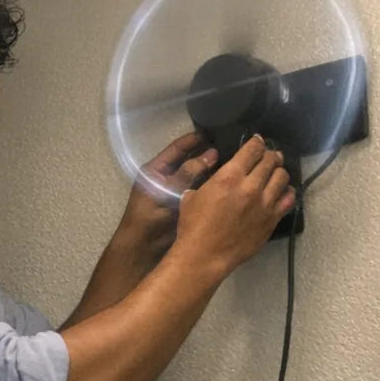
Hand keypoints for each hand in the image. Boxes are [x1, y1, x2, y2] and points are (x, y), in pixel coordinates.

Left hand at [115, 132, 219, 256]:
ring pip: (197, 176)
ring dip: (212, 170)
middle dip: (206, 153)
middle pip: (189, 160)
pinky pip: (200, 191)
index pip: (177, 149)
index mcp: (156, 170)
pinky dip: (212, 185)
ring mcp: (177, 192)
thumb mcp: (166, 191)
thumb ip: (187, 173)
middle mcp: (167, 178)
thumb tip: (211, 154)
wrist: (144, 249)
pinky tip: (228, 182)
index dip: (193, 139)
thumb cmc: (149, 217)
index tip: (212, 131)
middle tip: (230, 145)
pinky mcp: (186, 206)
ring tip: (235, 161)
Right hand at [172, 135, 293, 279]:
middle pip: (270, 160)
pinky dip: (287, 192)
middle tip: (269, 156)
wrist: (205, 256)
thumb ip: (208, 183)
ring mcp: (265, 204)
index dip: (257, 142)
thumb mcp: (192, 196)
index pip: (252, 150)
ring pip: (282, 177)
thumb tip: (215, 180)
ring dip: (279, 171)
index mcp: (230, 176)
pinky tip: (283, 192)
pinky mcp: (272, 220)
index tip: (258, 142)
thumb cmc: (193, 226)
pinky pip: (288, 200)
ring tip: (276, 172)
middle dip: (270, 155)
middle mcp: (251, 186)